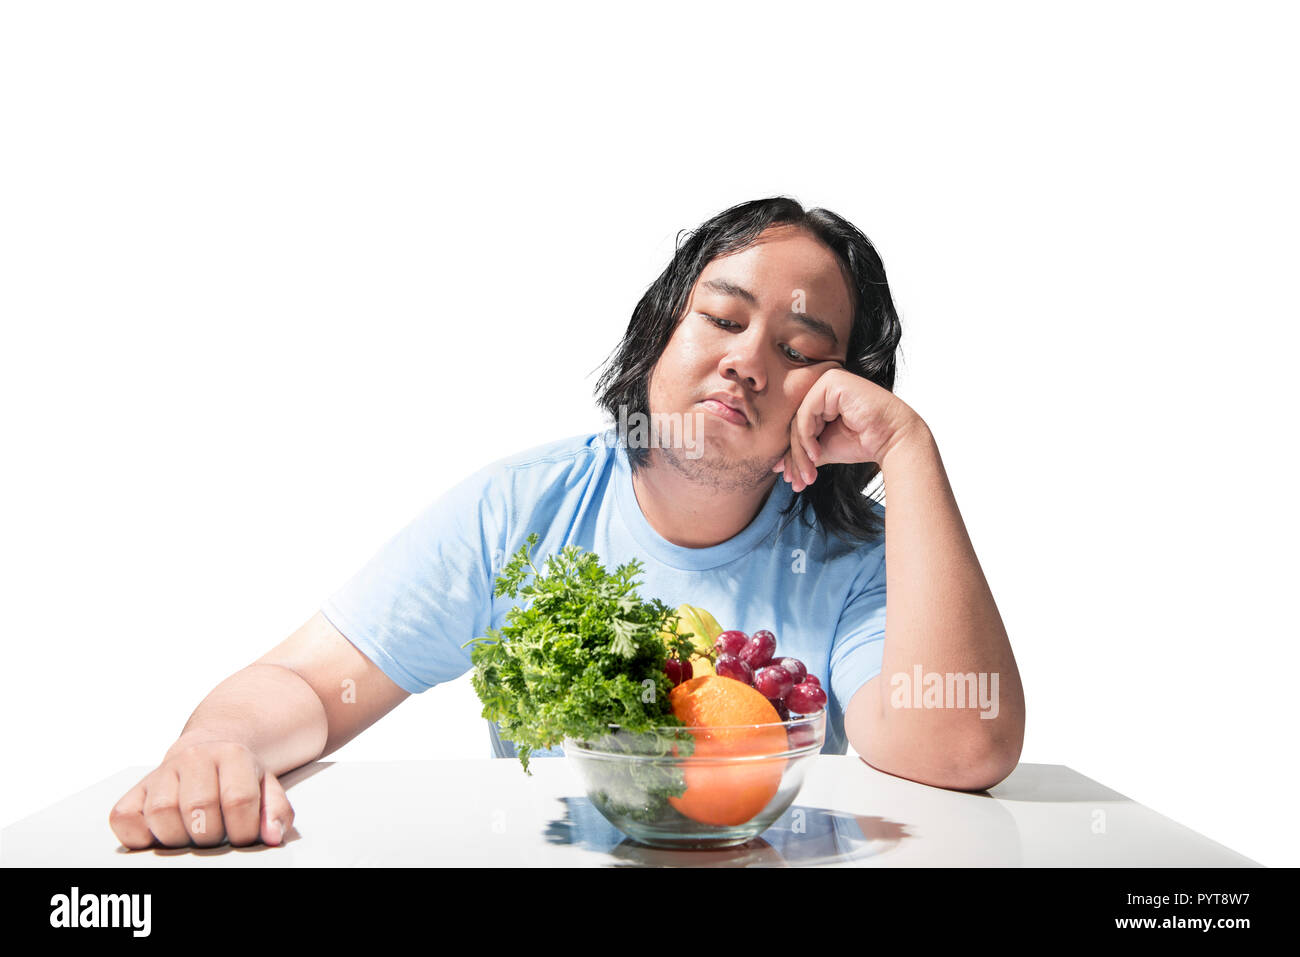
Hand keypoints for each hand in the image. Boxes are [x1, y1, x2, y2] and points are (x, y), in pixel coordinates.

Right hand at [108, 738, 294, 848]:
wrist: (207, 751)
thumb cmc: (237, 778)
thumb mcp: (267, 788)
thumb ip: (275, 812)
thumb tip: (272, 837)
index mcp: (232, 755)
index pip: (238, 800)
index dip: (243, 831)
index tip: (243, 838)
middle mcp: (194, 757)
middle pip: (198, 808)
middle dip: (210, 835)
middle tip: (215, 837)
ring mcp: (161, 772)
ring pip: (160, 813)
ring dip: (177, 837)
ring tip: (191, 836)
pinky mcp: (134, 791)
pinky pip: (124, 818)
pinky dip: (139, 836)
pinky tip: (161, 834)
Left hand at [773, 368, 922, 491]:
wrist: (893, 441)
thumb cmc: (864, 442)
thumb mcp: (826, 448)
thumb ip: (803, 452)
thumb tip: (776, 466)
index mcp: (822, 396)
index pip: (798, 425)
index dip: (793, 454)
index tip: (791, 480)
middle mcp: (823, 384)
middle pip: (796, 423)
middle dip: (795, 457)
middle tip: (796, 482)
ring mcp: (827, 379)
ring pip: (798, 420)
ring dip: (800, 452)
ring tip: (807, 475)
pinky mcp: (832, 381)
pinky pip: (807, 412)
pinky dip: (806, 436)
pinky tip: (815, 454)